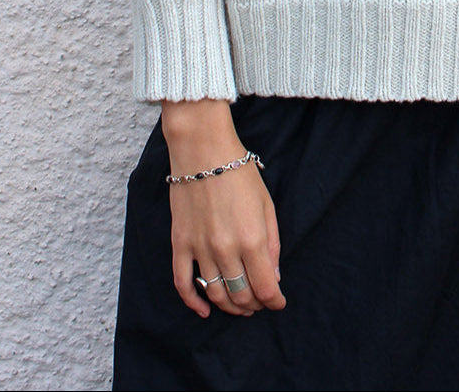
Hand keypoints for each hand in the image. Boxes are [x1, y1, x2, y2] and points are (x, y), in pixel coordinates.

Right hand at [161, 98, 286, 319]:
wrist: (203, 148)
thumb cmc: (239, 172)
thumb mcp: (266, 204)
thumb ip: (272, 243)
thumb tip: (274, 277)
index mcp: (252, 238)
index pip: (266, 288)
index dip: (275, 301)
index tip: (278, 302)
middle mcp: (226, 249)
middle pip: (241, 295)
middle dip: (254, 304)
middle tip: (260, 302)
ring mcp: (200, 248)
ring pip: (216, 293)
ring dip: (230, 306)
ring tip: (241, 305)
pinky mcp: (180, 243)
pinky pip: (183, 284)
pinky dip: (193, 302)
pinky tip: (205, 310)